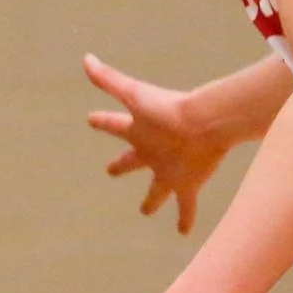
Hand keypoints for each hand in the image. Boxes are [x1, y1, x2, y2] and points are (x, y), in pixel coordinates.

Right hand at [85, 53, 228, 235]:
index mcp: (138, 130)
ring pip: (157, 189)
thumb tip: (86, 59)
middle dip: (121, 165)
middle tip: (111, 171)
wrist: (206, 124)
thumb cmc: (169, 109)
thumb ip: (109, 79)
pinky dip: (185, 219)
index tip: (91, 119)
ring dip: (152, 200)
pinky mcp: (187, 184)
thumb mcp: (134, 94)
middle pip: (132, 160)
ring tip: (146, 211)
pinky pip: (185, 206)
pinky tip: (184, 233)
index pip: (113, 124)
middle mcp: (152, 151)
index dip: (101, 122)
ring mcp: (169, 170)